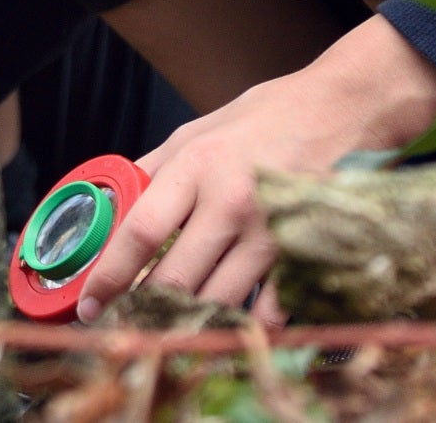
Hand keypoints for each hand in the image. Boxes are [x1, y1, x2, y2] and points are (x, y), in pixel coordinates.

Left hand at [73, 17, 435, 322]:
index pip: (139, 231)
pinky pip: (270, 306)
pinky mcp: (303, 248)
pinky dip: (249, 321)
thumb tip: (117, 200)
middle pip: (175, 277)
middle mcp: (229, 201)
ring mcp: (269, 229)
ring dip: (192, 319)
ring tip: (174, 328)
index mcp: (195, 166)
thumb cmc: (270, 116)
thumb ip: (156, 167)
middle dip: (146, 309)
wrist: (345, 108)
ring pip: (219, 298)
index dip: (110, 274)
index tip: (90, 302)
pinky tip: (233, 322)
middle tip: (129, 324)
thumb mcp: (199, 129)